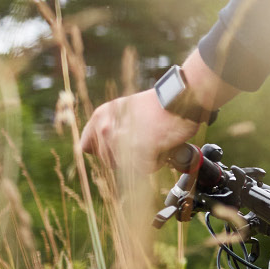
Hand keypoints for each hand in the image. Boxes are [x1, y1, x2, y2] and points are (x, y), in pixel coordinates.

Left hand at [77, 91, 200, 173]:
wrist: (182, 98)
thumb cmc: (161, 105)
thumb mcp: (127, 109)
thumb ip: (113, 125)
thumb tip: (111, 147)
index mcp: (100, 116)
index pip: (87, 147)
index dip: (105, 150)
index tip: (121, 147)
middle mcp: (105, 129)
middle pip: (108, 161)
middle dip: (127, 157)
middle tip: (146, 141)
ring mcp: (119, 142)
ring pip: (126, 167)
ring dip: (142, 160)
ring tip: (156, 142)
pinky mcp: (137, 152)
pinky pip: (145, 169)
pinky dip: (157, 162)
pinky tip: (163, 147)